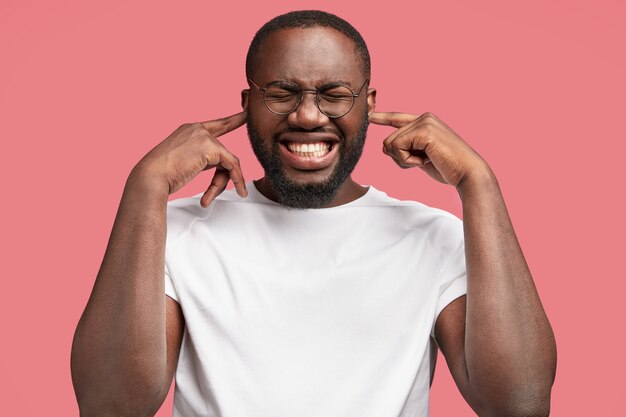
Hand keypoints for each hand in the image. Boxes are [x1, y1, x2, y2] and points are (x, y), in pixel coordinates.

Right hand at [132, 111, 247, 206]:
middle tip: (237, 189)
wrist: (150, 177)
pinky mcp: (210, 147)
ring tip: (208, 198)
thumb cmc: (161, 175)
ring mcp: (203, 136)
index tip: (246, 114)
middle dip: (226, 173)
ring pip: (228, 161)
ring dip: (221, 183)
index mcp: (189, 130)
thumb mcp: (184, 162)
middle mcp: (197, 128)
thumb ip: (202, 159)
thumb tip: (221, 166)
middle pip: (223, 152)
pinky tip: (237, 191)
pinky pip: (231, 165)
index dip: (233, 120)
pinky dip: (236, 179)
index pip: (217, 125)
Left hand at [369, 111, 491, 187]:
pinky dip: (406, 160)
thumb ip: (405, 150)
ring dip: (403, 160)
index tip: (371, 116)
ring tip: (425, 160)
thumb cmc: (448, 168)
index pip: (398, 118)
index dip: (383, 118)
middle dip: (400, 158)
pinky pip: (397, 147)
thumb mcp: (421, 157)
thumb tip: (384, 147)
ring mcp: (424, 122)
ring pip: (390, 144)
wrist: (467, 173)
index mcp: (426, 122)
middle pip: (389, 139)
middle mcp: (424, 117)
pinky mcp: (424, 130)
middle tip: (422, 162)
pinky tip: (424, 161)